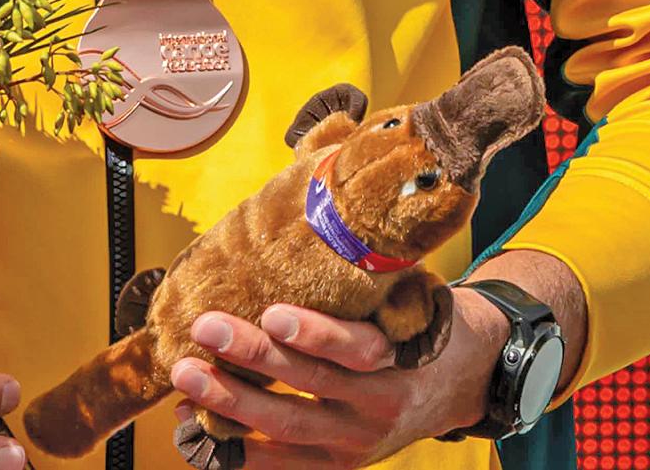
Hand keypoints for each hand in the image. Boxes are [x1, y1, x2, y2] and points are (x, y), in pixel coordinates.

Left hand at [169, 287, 509, 465]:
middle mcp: (378, 407)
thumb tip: (316, 206)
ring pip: (286, 427)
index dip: (315, 334)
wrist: (462, 381)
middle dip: (252, 358)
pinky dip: (235, 447)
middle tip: (206, 327)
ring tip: (187, 374)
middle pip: (309, 388)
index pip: (356, 350)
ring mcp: (355, 443)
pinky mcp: (337, 465)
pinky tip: (194, 423)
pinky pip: (280, 465)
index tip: (273, 311)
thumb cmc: (423, 321)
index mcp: (400, 360)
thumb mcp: (412, 293)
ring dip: (230, 404)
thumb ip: (371, 271)